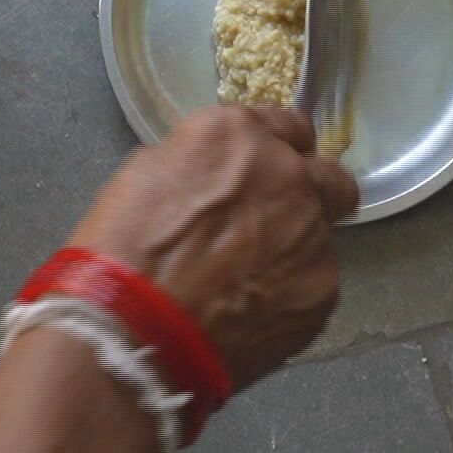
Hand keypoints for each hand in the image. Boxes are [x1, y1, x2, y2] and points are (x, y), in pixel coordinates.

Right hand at [66, 106, 359, 388]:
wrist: (134, 327)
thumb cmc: (125, 249)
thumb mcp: (148, 173)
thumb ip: (203, 162)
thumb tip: (220, 176)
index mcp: (239, 136)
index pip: (287, 125)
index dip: (273, 151)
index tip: (261, 174)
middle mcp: (289, 175)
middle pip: (328, 177)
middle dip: (309, 194)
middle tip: (272, 223)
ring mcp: (312, 234)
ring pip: (320, 236)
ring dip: (292, 249)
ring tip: (244, 282)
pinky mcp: (321, 290)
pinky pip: (314, 284)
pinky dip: (289, 294)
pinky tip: (249, 311)